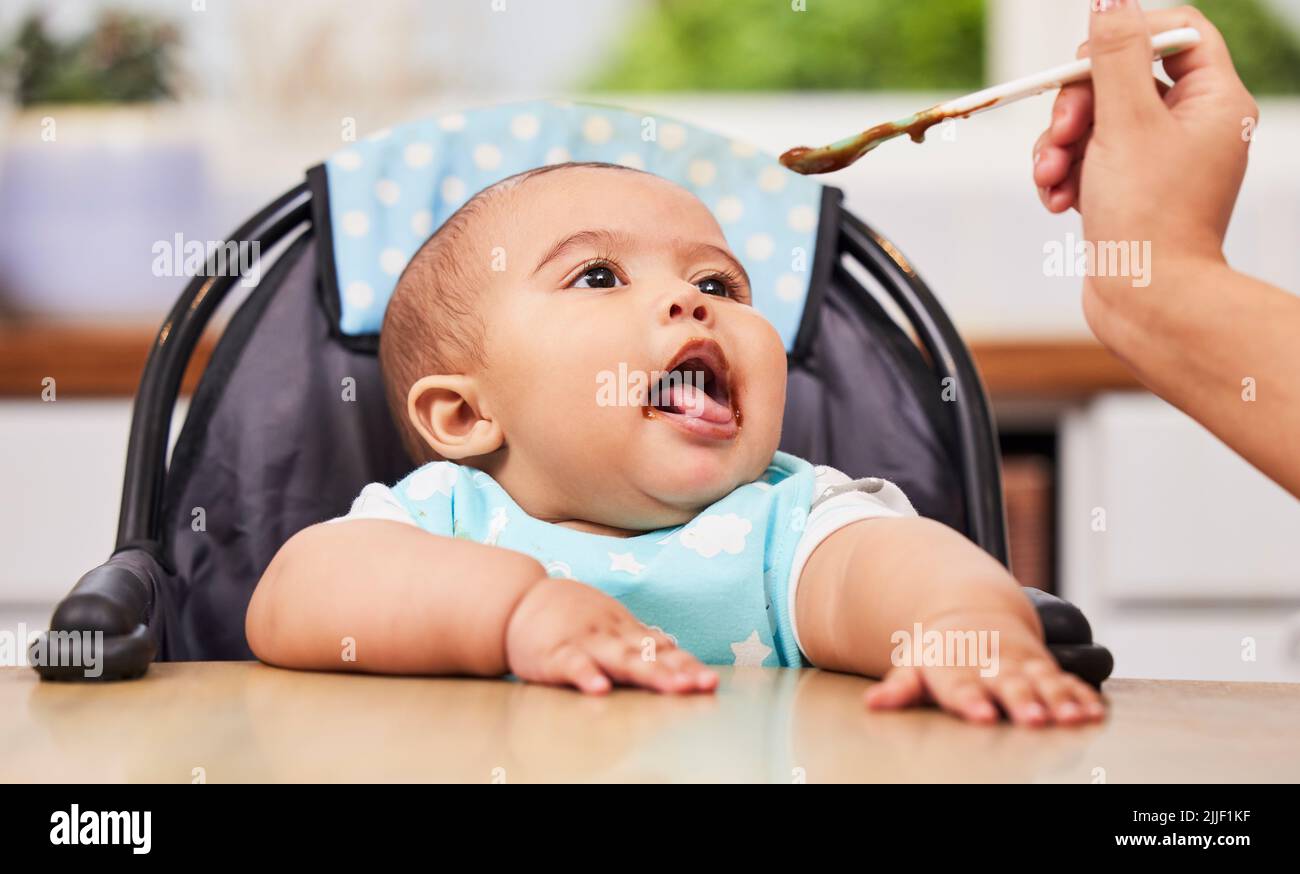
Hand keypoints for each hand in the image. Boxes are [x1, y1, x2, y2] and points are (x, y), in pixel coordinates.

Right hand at [504, 576, 718, 694]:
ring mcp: (585, 642)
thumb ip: (640, 641)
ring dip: (648, 672)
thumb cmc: (569, 615)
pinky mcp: (555, 653)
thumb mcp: (609, 623)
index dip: (687, 665)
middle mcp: (611, 635)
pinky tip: (600, 689)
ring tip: (672, 687)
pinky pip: (573, 664)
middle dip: (678, 670)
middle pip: (649, 655)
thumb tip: (679, 653)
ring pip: (619, 658)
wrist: (519, 600)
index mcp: (625, 630)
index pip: (663, 650)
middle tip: (703, 684)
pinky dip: (586, 676)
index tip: (710, 681)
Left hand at [863, 609, 1105, 726]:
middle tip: (1032, 719)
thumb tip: (873, 703)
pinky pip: (1068, 681)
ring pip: (1044, 682)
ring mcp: (1022, 664)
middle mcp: (992, 664)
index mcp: (956, 666)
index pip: (961, 686)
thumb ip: (900, 687)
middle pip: (1008, 684)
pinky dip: (1083, 696)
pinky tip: (1096, 714)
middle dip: (1022, 701)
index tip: (982, 716)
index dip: (972, 701)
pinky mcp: (1046, 668)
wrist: (972, 612)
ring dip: (1060, 700)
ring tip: (1073, 719)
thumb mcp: (914, 664)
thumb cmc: (940, 652)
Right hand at [1031, 3, 1257, 303]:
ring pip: (1095, 122)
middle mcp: (1193, 127)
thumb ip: (1114, 56)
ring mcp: (1159, 161)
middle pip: (1122, 78)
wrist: (1146, 303)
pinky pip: (1087, 160)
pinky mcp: (1129, 190)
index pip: (1176, 32)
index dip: (1125, 37)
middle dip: (1076, 105)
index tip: (1087, 64)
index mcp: (1214, 102)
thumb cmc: (1147, 218)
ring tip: (1051, 179)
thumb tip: (1108, 0)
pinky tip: (1058, 201)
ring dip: (1059, 145)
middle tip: (1061, 133)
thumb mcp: (1125, 123)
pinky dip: (1064, 174)